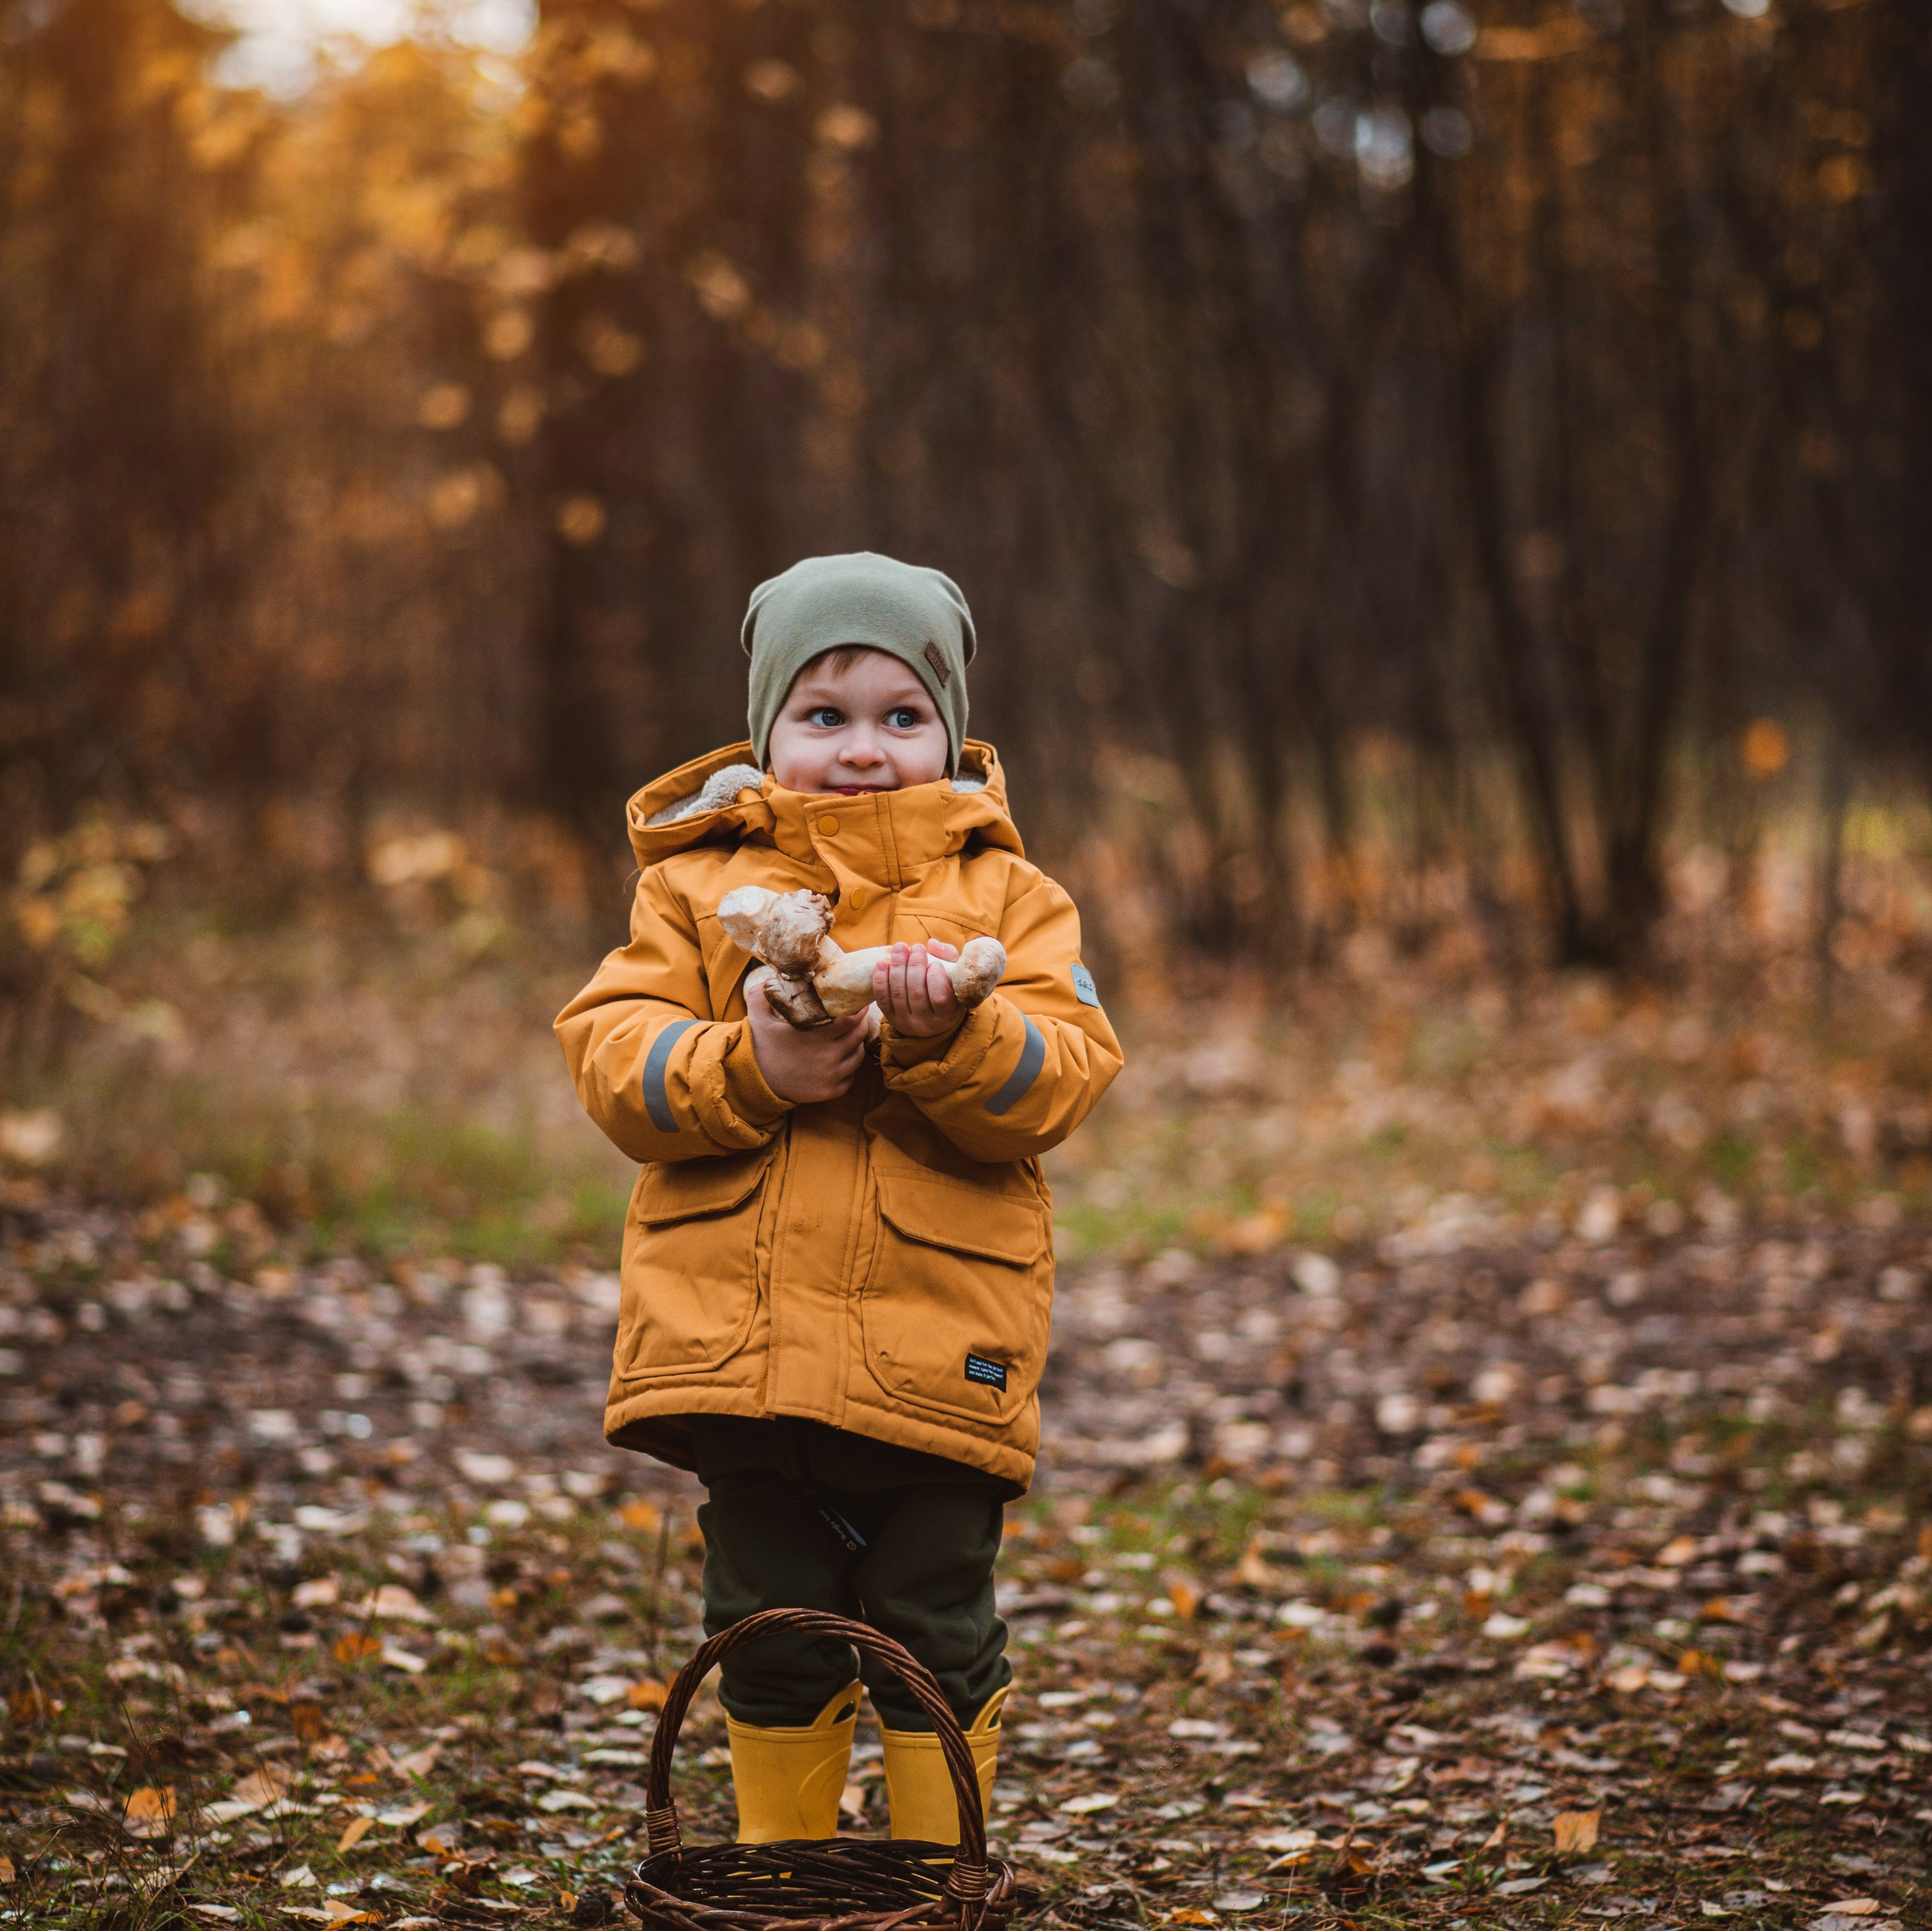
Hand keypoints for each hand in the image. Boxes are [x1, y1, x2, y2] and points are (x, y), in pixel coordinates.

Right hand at [746, 976, 870, 1102]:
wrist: (753, 1081)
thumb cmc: (759, 1047)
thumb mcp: (757, 1017)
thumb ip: (762, 994)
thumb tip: (772, 976)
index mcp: (816, 1035)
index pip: (851, 1019)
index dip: (858, 1010)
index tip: (859, 1003)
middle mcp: (828, 1056)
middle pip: (858, 1036)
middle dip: (861, 1025)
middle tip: (858, 1018)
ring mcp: (830, 1076)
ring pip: (857, 1057)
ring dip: (857, 1046)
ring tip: (852, 1038)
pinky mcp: (828, 1092)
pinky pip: (850, 1078)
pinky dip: (850, 1069)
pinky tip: (843, 1060)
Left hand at [873, 939, 963, 1038]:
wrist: (932, 1017)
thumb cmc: (947, 989)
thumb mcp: (954, 976)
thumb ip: (949, 957)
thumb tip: (932, 944)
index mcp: (947, 1015)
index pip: (940, 998)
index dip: (936, 978)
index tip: (935, 963)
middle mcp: (927, 1024)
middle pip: (916, 993)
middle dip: (914, 966)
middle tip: (916, 947)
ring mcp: (906, 1023)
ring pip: (898, 994)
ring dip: (897, 967)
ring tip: (900, 948)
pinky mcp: (891, 1019)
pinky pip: (882, 1000)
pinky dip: (880, 980)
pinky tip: (882, 963)